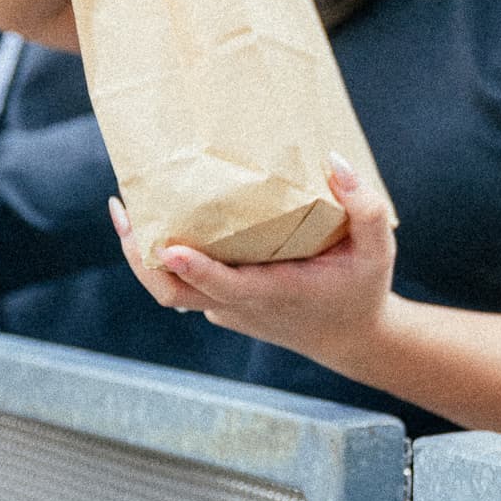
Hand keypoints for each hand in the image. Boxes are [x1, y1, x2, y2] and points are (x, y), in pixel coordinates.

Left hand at [109, 154, 396, 357]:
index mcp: (275, 292)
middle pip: (173, 292)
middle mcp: (242, 306)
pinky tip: (159, 225)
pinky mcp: (223, 308)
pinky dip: (164, 262)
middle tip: (123, 210)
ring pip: (170, 292)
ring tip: (127, 212)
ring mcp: (228, 311)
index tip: (169, 247)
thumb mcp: (378, 248)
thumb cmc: (363, 287)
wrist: (352, 338)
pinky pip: (184, 288)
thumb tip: (334, 161)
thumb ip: (363, 206)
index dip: (196, 268)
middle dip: (139, 256)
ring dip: (141, 258)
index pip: (225, 285)